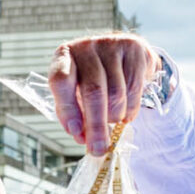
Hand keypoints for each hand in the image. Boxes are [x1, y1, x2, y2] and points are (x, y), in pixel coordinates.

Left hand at [47, 34, 160, 154]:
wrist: (122, 55)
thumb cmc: (92, 79)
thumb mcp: (77, 94)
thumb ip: (76, 115)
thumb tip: (83, 138)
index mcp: (64, 57)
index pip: (60, 80)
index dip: (67, 108)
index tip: (75, 132)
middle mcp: (86, 47)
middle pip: (93, 91)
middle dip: (96, 125)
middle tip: (99, 149)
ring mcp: (111, 44)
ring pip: (116, 93)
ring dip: (115, 117)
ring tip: (113, 122)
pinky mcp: (133, 48)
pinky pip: (134, 88)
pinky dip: (130, 110)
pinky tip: (126, 113)